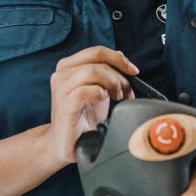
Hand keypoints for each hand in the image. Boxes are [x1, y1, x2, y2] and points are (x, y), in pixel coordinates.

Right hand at [48, 46, 137, 165]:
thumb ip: (105, 72)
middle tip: (127, 91)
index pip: (97, 51)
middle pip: (97, 59)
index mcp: (68, 66)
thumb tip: (120, 56)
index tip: (134, 72)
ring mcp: (61, 88)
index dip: (119, 59)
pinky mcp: (65, 103)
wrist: (67, 144)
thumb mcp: (98, 90)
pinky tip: (104, 101)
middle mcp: (61, 74)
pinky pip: (87, 90)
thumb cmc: (83, 117)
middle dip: (119, 74)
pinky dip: (101, 94)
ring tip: (118, 97)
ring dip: (113, 83)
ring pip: (94, 72)